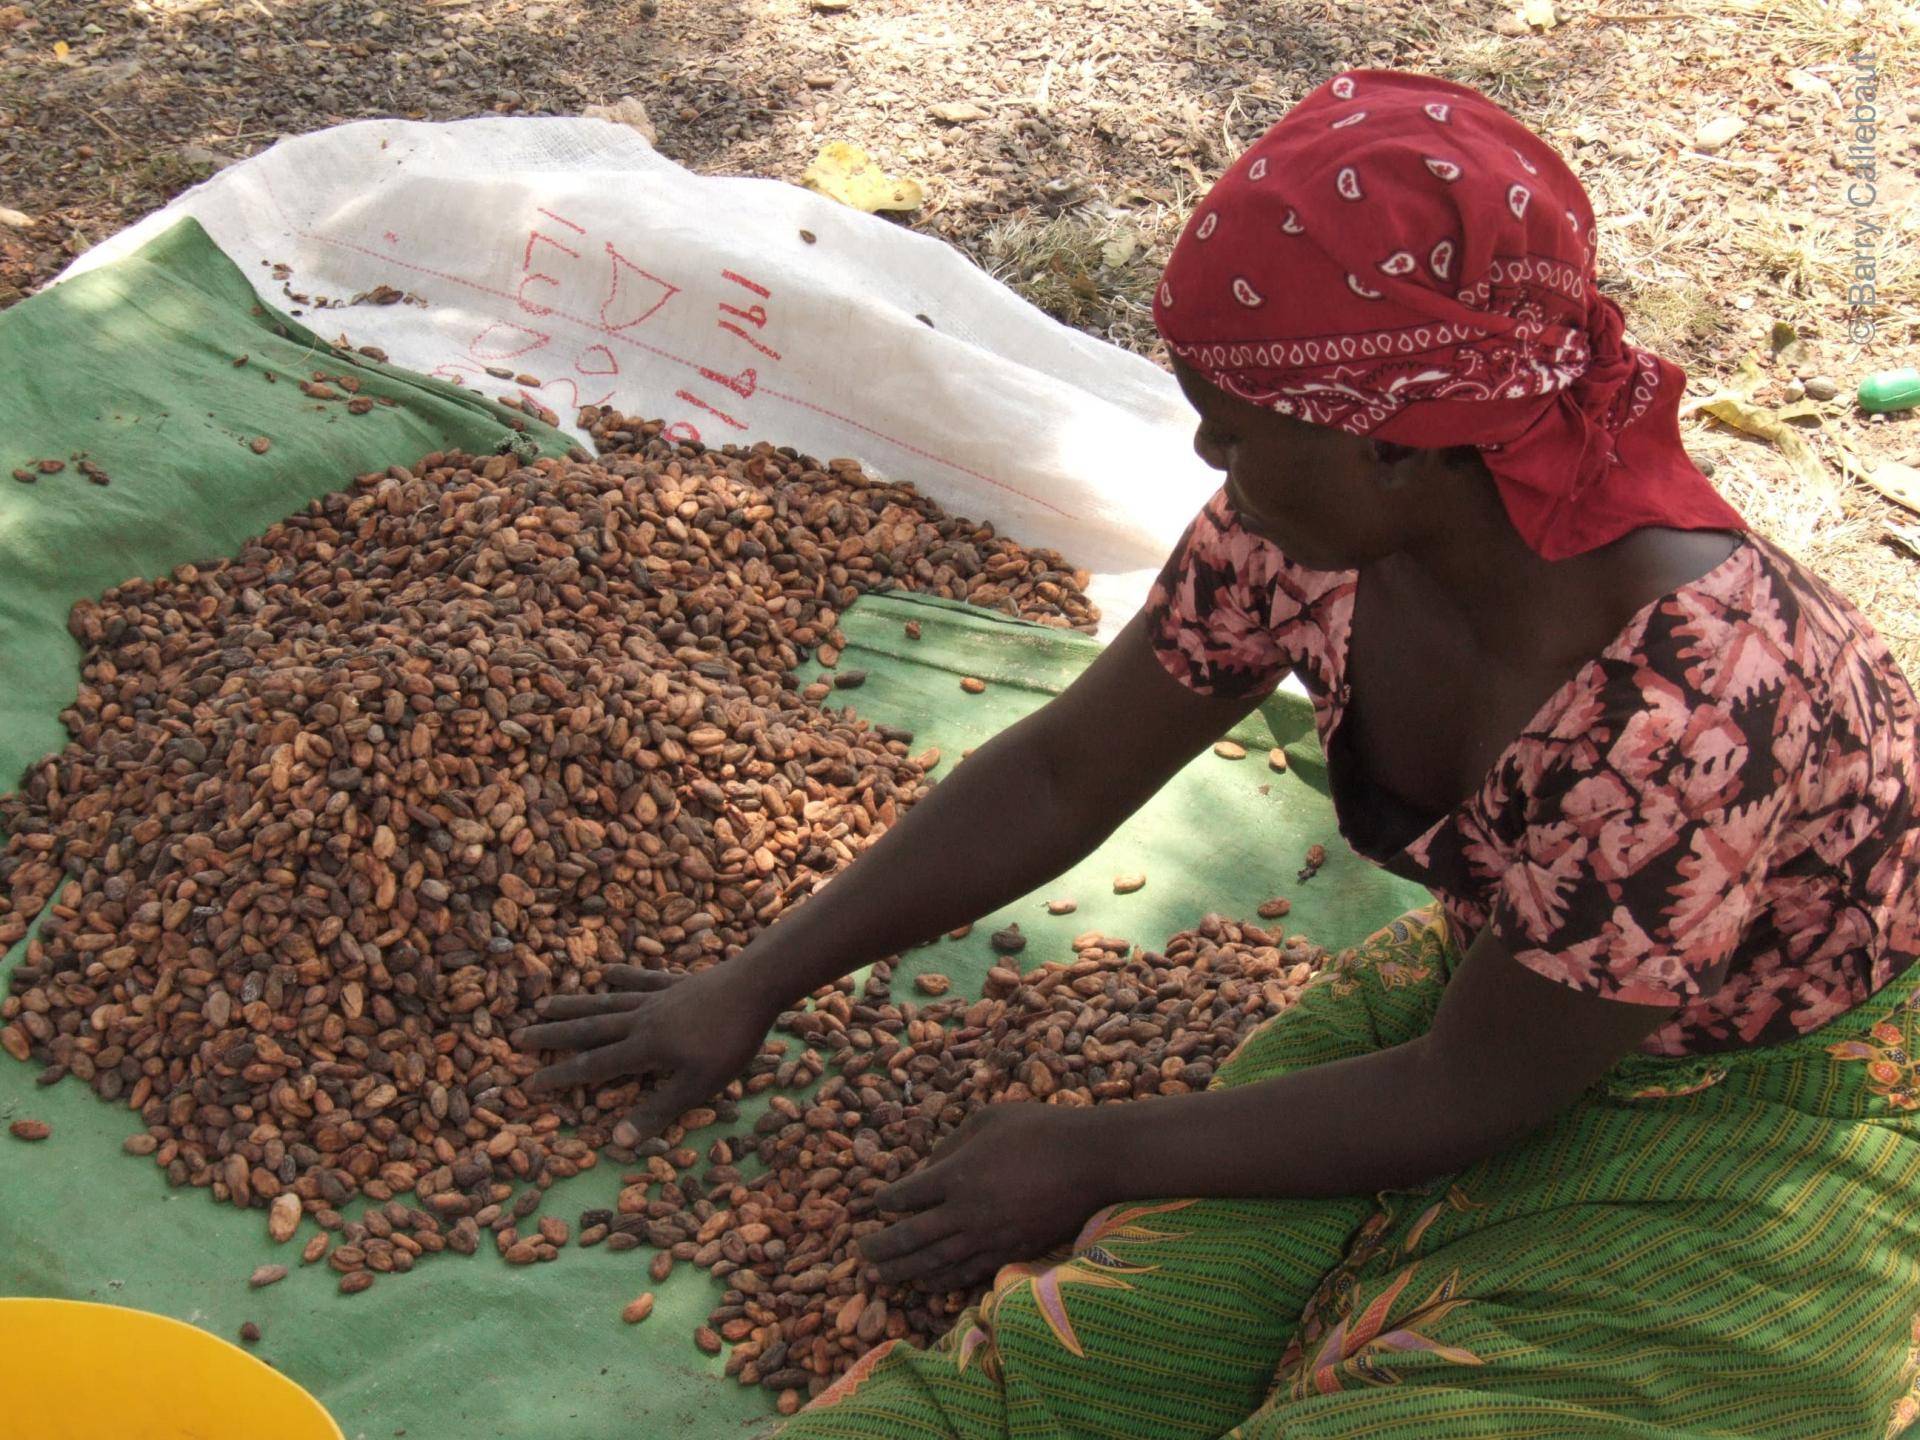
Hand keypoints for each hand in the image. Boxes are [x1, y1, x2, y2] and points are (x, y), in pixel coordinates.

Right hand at [514, 964, 775, 1146]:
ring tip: (545, 1003)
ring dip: (575, 1005)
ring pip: (606, 1002)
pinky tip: (605, 971)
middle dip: (553, 1036)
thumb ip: (658, 1110)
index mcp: (644, 1048)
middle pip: (590, 1029)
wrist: (755, 986)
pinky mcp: (676, 983)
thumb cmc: (730, 1041)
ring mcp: (658, 997)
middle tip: (519, 1036)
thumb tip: (617, 1141)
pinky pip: (641, 980)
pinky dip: (622, 976)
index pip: (593, 1067)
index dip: (560, 1077)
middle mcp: (642, 1020)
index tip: (528, 1085)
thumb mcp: (698, 1085)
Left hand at [859, 1102, 1110, 1293]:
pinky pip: (967, 1274)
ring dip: (903, 1272)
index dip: (886, 1201)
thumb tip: (928, 1166)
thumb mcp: (987, 1119)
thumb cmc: (1038, 1129)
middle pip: (910, 1237)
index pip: (906, 1195)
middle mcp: (966, 1212)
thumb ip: (951, 1142)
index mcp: (956, 1173)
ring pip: (934, 1263)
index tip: (876, 1204)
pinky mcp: (1011, 1252)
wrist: (1090, 1161)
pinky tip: (926, 1285)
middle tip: (860, 1255)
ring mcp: (988, 1237)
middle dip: (881, 1248)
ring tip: (879, 1278)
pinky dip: (941, 1282)